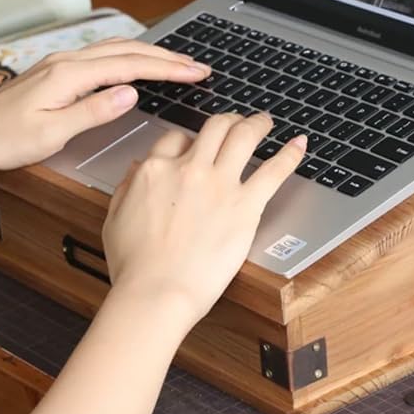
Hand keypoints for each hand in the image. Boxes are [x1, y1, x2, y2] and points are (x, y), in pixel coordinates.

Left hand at [0, 38, 209, 170]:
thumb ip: (94, 111)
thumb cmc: (2, 139)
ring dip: (151, 54)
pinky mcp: (57, 71)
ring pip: (117, 49)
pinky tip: (137, 63)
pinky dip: (131, 56)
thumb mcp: (51, 133)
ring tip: (178, 63)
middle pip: (129, 50)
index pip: (132, 65)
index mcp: (70, 75)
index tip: (197, 72)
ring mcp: (61, 64)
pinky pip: (104, 55)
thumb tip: (131, 93)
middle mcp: (68, 62)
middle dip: (168, 57)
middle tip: (200, 66)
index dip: (168, 68)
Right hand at [102, 113, 305, 326]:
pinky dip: (290, 154)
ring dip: (257, 124)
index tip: (196, 146)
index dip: (188, 139)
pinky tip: (299, 144)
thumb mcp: (115, 219)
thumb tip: (136, 171)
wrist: (157, 292)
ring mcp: (220, 184)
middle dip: (227, 121)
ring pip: (243, 135)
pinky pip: (274, 171)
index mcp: (155, 171)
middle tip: (236, 123)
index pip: (176, 139)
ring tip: (264, 122)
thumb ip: (125, 189)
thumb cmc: (135, 267)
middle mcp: (189, 169)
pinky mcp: (246, 205)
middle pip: (213, 127)